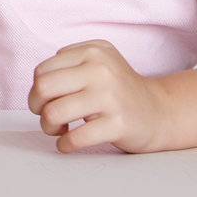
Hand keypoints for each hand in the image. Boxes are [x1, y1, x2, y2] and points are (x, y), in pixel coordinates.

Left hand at [28, 40, 171, 153]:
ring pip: (54, 113)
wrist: (160, 112)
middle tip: (47, 117)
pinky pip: (76, 137)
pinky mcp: (119, 124)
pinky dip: (65, 144)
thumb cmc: (118, 89)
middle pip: (44, 88)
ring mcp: (111, 97)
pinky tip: (67, 144)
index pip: (42, 70)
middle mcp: (101, 70)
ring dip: (48, 127)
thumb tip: (38, 80)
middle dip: (37, 107)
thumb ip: (68, 62)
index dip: (36, 90)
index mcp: (92, 52)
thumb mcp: (98, 60)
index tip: (45, 101)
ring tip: (58, 130)